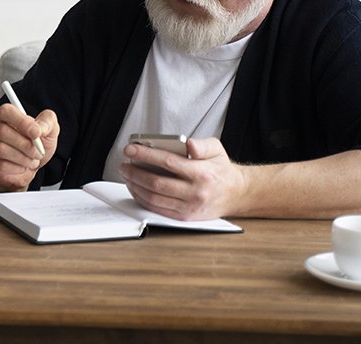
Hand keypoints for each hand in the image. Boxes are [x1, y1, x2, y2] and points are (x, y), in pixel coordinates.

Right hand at [0, 104, 58, 190]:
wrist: (27, 169)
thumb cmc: (33, 146)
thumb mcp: (48, 132)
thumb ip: (48, 123)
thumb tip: (41, 127)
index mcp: (5, 115)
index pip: (6, 111)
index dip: (22, 121)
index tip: (37, 132)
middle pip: (2, 131)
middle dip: (25, 144)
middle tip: (38, 152)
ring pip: (1, 149)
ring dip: (23, 158)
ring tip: (32, 161)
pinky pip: (0, 165)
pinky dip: (16, 168)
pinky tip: (22, 167)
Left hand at [119, 137, 248, 219]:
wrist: (236, 194)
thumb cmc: (221, 170)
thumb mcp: (217, 150)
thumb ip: (202, 145)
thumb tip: (189, 144)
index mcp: (202, 173)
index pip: (168, 162)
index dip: (146, 155)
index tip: (130, 149)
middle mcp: (195, 192)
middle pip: (157, 183)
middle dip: (135, 172)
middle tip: (124, 164)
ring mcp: (189, 206)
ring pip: (154, 198)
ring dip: (135, 186)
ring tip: (127, 175)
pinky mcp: (184, 216)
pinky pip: (157, 209)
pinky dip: (142, 199)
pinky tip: (136, 188)